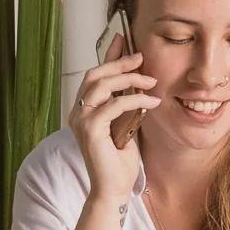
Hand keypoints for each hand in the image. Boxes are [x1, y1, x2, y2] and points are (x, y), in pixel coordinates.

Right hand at [69, 35, 160, 202]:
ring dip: (128, 78)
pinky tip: (151, 102)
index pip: (94, 76)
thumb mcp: (126, 124)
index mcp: (84, 111)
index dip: (108, 56)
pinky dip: (135, 100)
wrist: (113, 190)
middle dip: (119, 62)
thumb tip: (138, 81)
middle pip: (95, 75)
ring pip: (102, 86)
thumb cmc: (119, 161)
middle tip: (141, 57)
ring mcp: (81, 121)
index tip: (124, 40)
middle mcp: (78, 113)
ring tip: (151, 80)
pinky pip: (114, 105)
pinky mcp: (90, 130)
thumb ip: (126, 104)